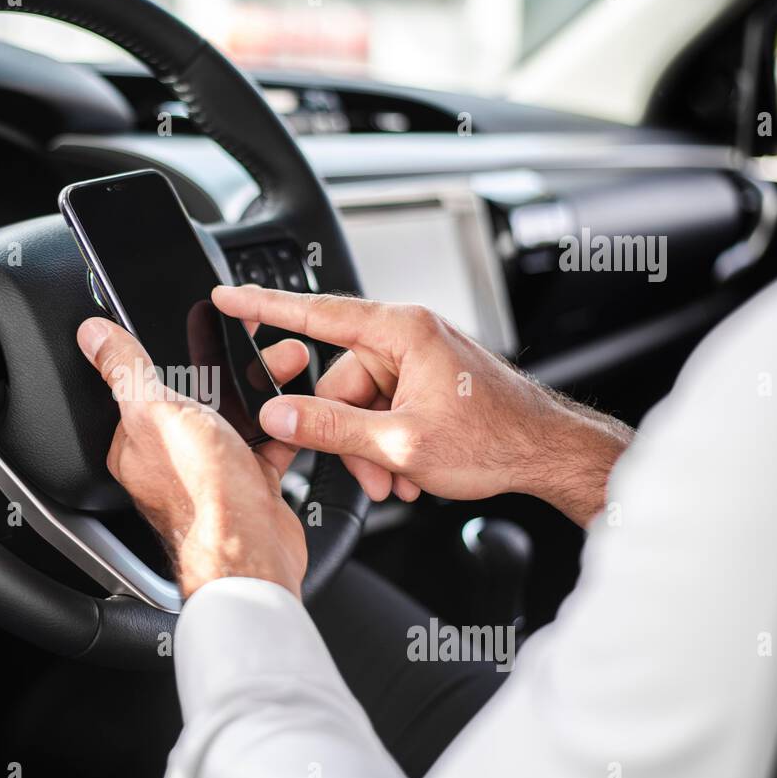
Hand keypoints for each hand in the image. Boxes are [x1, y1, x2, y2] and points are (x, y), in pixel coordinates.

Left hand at [77, 316, 309, 597]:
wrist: (253, 552)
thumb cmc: (201, 495)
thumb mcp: (155, 413)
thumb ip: (124, 370)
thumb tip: (92, 335)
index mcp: (137, 442)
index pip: (145, 385)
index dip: (173, 352)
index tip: (199, 326)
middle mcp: (173, 458)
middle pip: (199, 395)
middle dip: (232, 366)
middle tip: (254, 343)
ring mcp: (214, 471)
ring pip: (238, 414)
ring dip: (263, 387)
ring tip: (285, 362)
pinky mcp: (250, 483)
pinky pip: (268, 441)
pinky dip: (284, 422)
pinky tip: (296, 405)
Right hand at [211, 286, 632, 525]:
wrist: (549, 453)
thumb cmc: (497, 438)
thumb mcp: (400, 442)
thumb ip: (331, 427)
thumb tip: (279, 416)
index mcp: (400, 331)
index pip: (315, 313)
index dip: (263, 307)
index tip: (227, 297)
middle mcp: (408, 336)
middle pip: (338, 379)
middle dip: (345, 433)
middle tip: (368, 472)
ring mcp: (419, 359)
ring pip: (361, 402)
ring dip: (369, 448)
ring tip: (398, 480)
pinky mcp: (427, 382)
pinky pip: (385, 408)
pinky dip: (388, 444)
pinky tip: (410, 472)